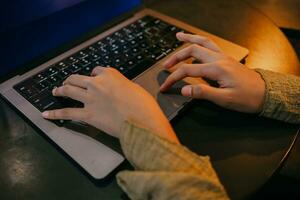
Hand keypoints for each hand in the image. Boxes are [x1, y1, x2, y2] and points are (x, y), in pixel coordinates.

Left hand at [42, 67, 177, 142]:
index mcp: (110, 75)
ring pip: (69, 90)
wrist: (141, 121)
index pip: (96, 70)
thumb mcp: (136, 89)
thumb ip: (123, 86)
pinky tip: (47, 114)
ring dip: (60, 90)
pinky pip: (67, 112)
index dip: (93, 74)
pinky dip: (55, 113)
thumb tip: (121, 90)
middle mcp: (97, 84)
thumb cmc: (144, 106)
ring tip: (56, 91)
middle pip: (77, 78)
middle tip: (67, 82)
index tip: (92, 77)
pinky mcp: (87, 115)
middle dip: (71, 80)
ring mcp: (90, 99)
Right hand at [160, 32, 265, 112]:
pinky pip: (211, 45)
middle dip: (176, 57)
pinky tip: (196, 45)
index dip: (173, 78)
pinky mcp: (226, 59)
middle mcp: (218, 59)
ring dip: (189, 40)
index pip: (187, 70)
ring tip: (179, 36)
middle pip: (192, 51)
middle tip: (165, 65)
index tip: (165, 86)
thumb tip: (184, 90)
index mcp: (216, 69)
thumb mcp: (224, 99)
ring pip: (203, 43)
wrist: (265, 94)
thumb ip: (203, 93)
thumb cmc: (247, 98)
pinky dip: (200, 42)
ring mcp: (223, 57)